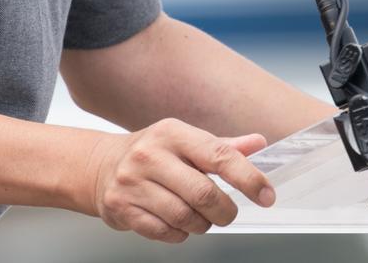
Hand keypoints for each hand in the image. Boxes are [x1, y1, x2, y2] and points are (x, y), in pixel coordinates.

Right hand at [86, 118, 274, 243]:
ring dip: (202, 224)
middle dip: (225, 210)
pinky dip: (179, 234)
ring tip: (199, 216)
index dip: (248, 178)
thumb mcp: (184, 141)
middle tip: (227, 212)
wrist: (101, 166)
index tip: (266, 195)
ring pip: (185, 217)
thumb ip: (222, 146)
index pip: (219, 155)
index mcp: (172, 132)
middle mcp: (151, 154)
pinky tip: (176, 222)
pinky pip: (165, 232)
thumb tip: (258, 144)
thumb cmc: (151, 153)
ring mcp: (133, 181)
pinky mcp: (122, 207)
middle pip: (204, 193)